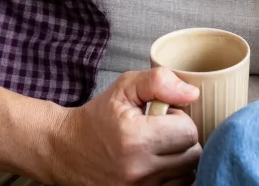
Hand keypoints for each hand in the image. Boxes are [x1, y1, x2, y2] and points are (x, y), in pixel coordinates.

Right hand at [48, 68, 200, 185]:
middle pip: (192, 155)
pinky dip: (172, 177)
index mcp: (136, 138)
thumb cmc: (98, 117)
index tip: (164, 116)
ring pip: (187, 175)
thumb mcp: (124, 87)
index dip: (180, 119)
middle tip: (162, 132)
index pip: (188, 132)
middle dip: (182, 139)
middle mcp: (139, 169)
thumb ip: (159, 82)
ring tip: (159, 148)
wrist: (66, 150)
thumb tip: (192, 94)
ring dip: (179, 160)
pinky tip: (157, 164)